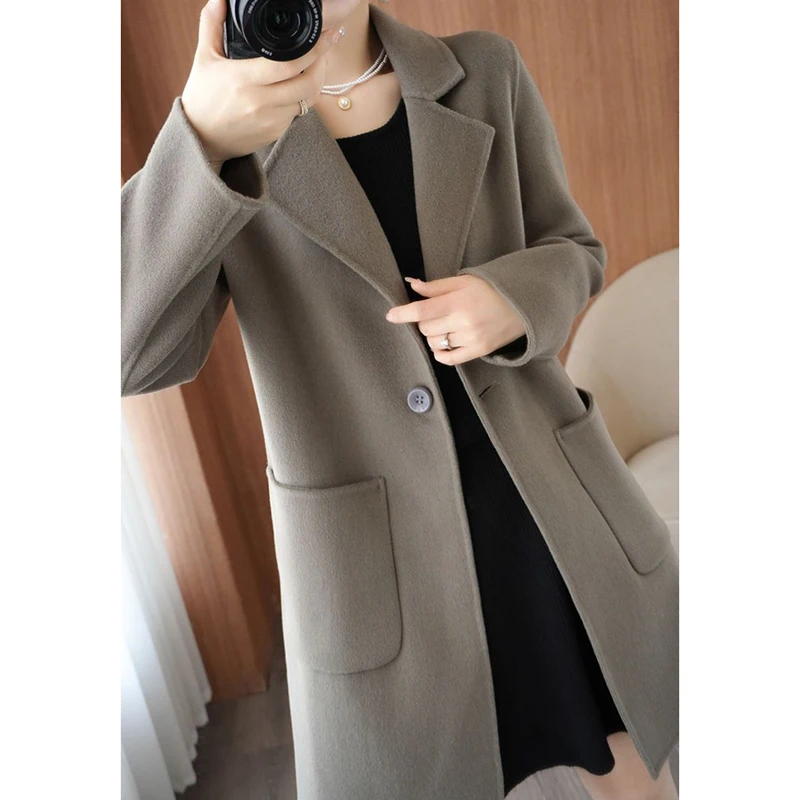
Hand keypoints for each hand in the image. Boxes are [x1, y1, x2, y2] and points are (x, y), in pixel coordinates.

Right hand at [181, 0, 342, 163]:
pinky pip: (298, 112)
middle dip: (323, 64)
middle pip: (307, 83)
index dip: (314, 50)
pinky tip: (300, 83)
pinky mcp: (276, 133)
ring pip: (308, 99)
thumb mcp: (203, 58)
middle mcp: (260, 102)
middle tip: (326, 47)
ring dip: (317, 80)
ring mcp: (271, 120)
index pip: (288, 64)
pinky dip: (303, 97)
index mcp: (243, 79)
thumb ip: (211, 25)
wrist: (202, 139)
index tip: (329, 35)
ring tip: (316, 63)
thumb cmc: (203, 97)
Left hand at [384, 275, 525, 364]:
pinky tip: (444, 344)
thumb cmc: (490, 289)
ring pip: (436, 343)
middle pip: (426, 329)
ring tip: (445, 326)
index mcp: (458, 301)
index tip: (390, 315)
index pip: (422, 310)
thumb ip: (436, 286)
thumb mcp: (464, 281)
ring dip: (433, 336)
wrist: (522, 304)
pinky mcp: (478, 351)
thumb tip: (411, 285)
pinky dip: (441, 353)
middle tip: (435, 314)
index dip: (402, 313)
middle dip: (424, 322)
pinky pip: (449, 359)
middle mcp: (463, 322)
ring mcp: (471, 339)